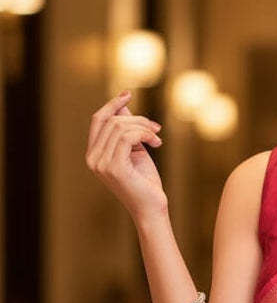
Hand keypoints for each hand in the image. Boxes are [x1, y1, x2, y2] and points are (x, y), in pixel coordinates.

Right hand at [86, 91, 166, 223]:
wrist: (152, 208)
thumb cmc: (145, 182)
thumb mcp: (135, 150)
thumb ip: (127, 130)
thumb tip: (123, 107)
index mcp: (94, 154)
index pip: (98, 120)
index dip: (112, 104)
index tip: (128, 94)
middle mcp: (93, 159)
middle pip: (112, 121)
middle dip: (137, 119)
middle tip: (156, 129)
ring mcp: (101, 164)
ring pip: (120, 127)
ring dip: (144, 128)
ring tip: (157, 138)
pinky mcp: (114, 168)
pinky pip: (127, 137)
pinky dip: (144, 134)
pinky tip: (156, 143)